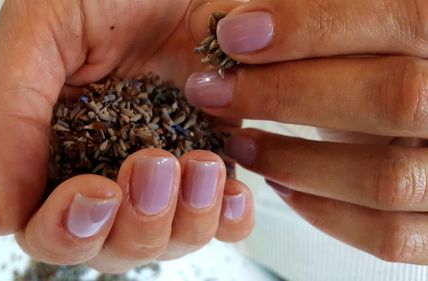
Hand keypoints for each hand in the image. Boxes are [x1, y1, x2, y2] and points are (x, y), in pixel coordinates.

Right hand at [0, 0, 253, 272]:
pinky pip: (225, 213)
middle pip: (118, 245)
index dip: (68, 230)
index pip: (52, 229)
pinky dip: (228, 215)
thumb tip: (0, 217)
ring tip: (200, 165)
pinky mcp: (212, 150)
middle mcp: (110, 166)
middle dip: (138, 222)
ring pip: (174, 238)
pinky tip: (229, 186)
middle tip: (153, 165)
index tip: (95, 193)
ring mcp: (167, 165)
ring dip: (188, 219)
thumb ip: (8, 121)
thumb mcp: (38, 35)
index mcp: (58, 150)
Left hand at [185, 0, 427, 263]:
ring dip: (292, 160)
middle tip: (213, 90)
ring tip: (237, 143)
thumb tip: (236, 18)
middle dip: (285, 94)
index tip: (232, 33)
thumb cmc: (381, 70)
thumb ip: (321, 20)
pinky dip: (324, 213)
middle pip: (393, 96)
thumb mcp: (363, 34)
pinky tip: (280, 185)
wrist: (419, 124)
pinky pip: (390, 235)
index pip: (400, 15)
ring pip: (386, 177)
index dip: (309, 25)